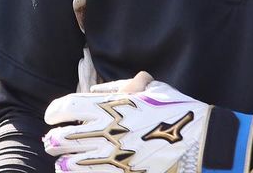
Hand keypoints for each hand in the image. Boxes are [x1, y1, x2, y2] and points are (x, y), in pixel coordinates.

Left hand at [44, 75, 216, 172]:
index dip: (55, 112)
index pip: (68, 107)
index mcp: (112, 105)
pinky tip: (72, 172)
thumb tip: (95, 91)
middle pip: (66, 136)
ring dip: (63, 160)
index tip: (51, 117)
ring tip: (60, 161)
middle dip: (55, 139)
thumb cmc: (176, 109)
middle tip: (51, 141)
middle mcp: (109, 130)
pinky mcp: (124, 172)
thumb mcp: (151, 88)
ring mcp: (115, 154)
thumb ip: (122, 87)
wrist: (201, 141)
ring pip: (74, 160)